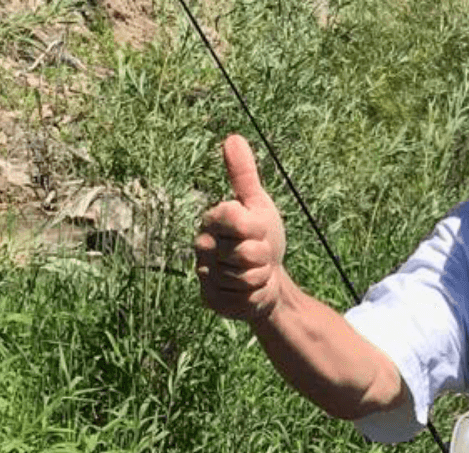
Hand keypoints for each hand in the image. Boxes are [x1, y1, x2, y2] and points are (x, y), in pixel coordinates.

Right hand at [194, 134, 290, 321]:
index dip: (259, 230)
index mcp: (213, 218)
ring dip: (260, 278)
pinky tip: (247, 291)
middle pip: (246, 253)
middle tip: (260, 255)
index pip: (237, 221)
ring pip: (245, 279)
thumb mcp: (259, 205)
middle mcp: (202, 245)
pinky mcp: (210, 299)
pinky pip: (242, 299)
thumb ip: (244, 175)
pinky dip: (254, 297)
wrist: (266, 280)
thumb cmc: (263, 238)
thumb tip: (232, 137)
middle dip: (264, 257)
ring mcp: (204, 273)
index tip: (260, 231)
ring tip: (254, 273)